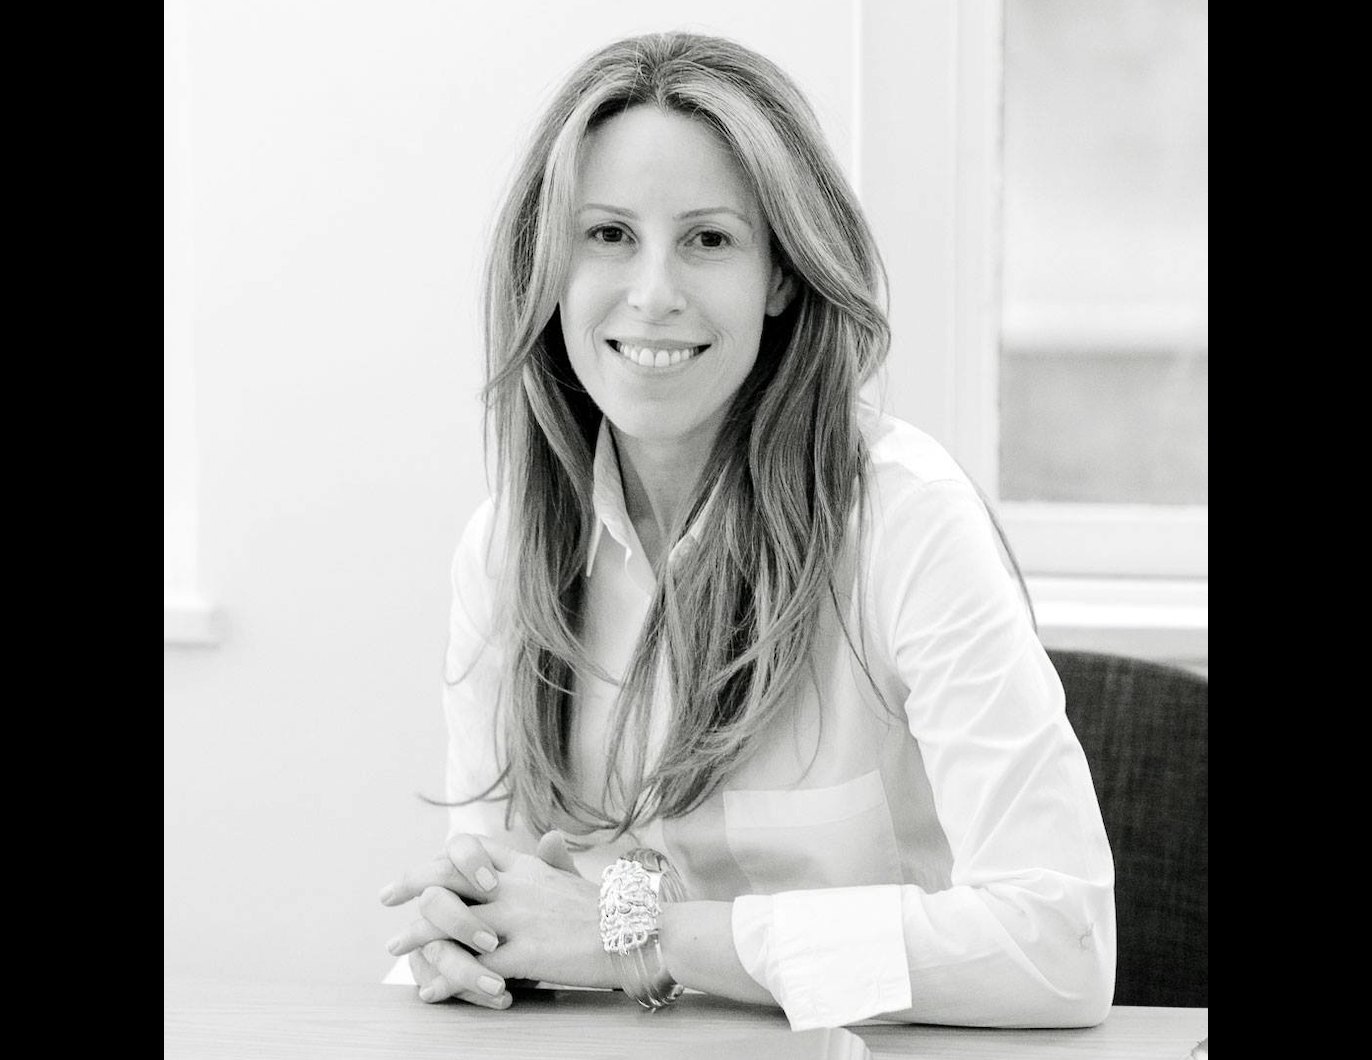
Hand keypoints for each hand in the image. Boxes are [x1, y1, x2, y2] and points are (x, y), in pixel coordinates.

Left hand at [381, 832, 611, 1004]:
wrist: (637, 932)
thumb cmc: (608, 909)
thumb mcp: (575, 877)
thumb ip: (553, 861)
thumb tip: (548, 838)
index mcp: (524, 866)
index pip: (467, 852)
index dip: (433, 861)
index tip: (409, 877)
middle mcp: (513, 886)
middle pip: (447, 876)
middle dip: (411, 886)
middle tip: (386, 899)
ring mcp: (516, 919)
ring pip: (450, 922)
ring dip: (416, 936)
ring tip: (395, 948)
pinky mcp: (524, 954)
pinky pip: (473, 968)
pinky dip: (446, 980)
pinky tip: (430, 991)